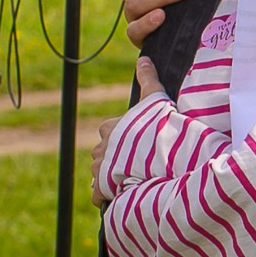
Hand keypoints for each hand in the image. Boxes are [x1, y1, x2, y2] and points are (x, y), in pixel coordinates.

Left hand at [91, 56, 172, 205]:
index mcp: (110, 128)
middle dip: (113, 160)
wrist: (156, 155)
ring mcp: (100, 169)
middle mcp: (100, 148)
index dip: (120, 139)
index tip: (134, 145)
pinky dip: (105, 197)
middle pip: (102, 155)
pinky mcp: (103, 187)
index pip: (108, 132)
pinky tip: (118, 198)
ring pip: (99, 174)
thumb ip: (148, 79)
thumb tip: (143, 58)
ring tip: (128, 182)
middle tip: (133, 166)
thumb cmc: (156, 126)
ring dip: (109, 179)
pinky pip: (99, 195)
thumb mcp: (154, 98)